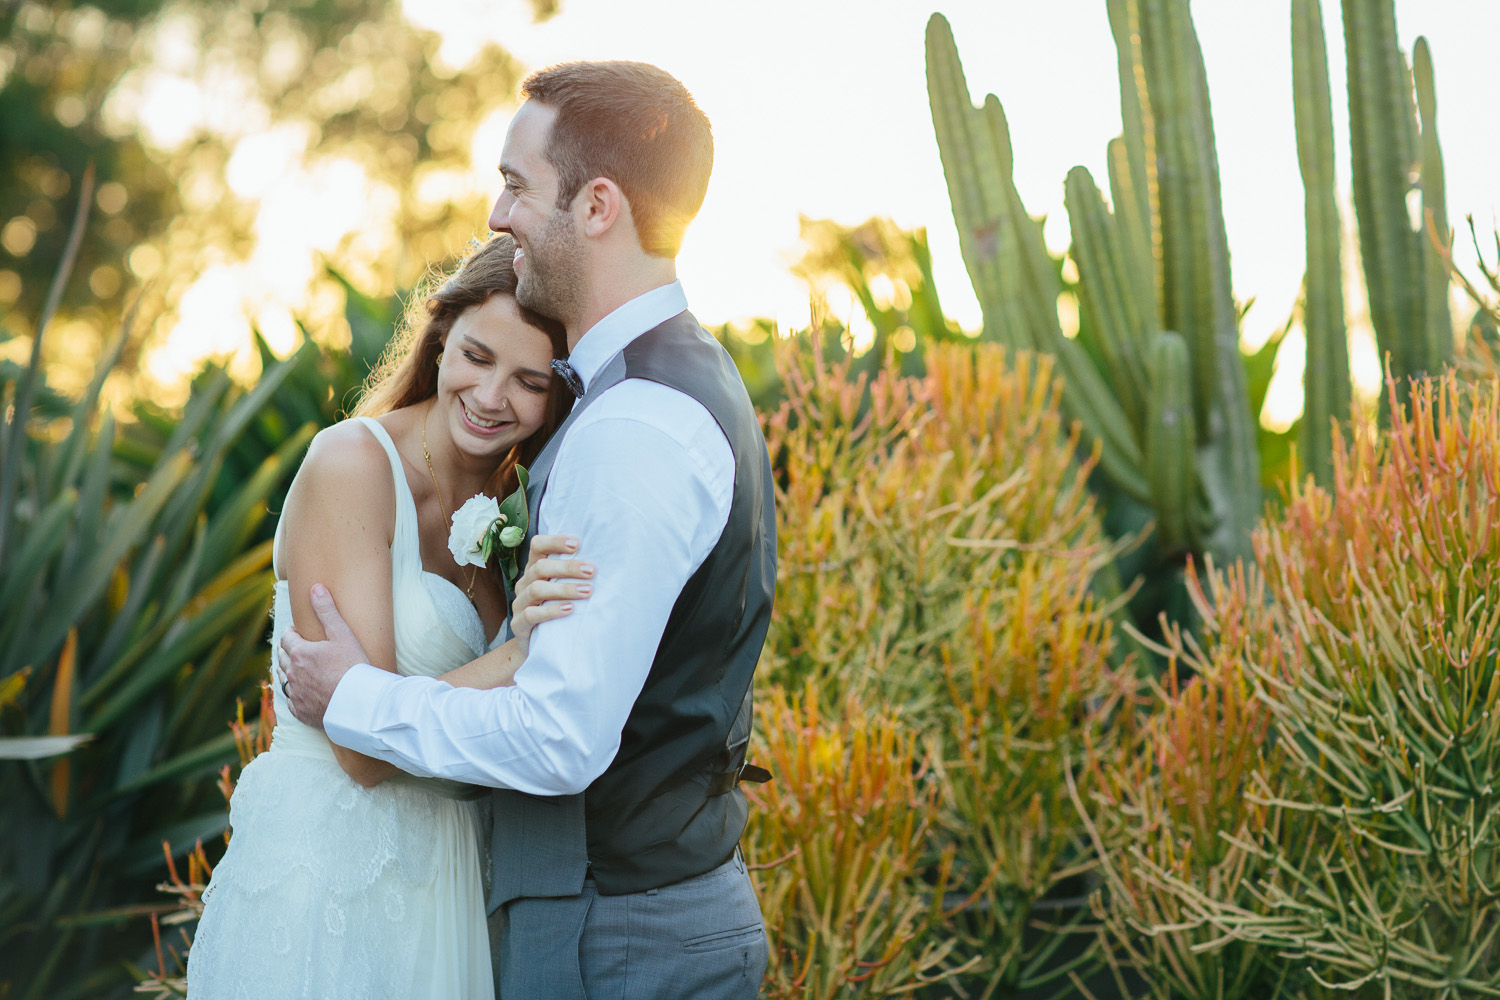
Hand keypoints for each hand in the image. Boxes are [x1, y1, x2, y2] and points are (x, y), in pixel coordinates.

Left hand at [279, 583, 369, 728]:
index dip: (291, 634)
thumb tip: (315, 588)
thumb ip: (327, 611)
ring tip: (293, 667)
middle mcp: (292, 673)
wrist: (358, 704)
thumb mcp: (342, 634)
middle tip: (293, 648)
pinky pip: (290, 700)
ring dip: (285, 670)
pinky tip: (298, 691)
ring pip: (282, 679)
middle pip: (282, 658)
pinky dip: (292, 693)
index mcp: (300, 653)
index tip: (296, 632)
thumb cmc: (353, 667)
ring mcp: (295, 694)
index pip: (287, 639)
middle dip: (286, 651)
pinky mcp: (300, 711)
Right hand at [511, 534, 593, 654]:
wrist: (538, 645)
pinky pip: (531, 614)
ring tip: (587, 591)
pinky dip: (552, 611)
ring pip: (536, 589)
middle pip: (540, 567)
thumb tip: (603, 563)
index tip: (578, 544)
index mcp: (534, 569)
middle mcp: (524, 583)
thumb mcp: (563, 590)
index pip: (537, 546)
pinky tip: (570, 609)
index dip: (555, 541)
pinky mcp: (519, 625)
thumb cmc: (558, 610)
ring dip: (564, 589)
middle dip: (568, 567)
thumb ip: (574, 576)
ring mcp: (519, 604)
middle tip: (592, 571)